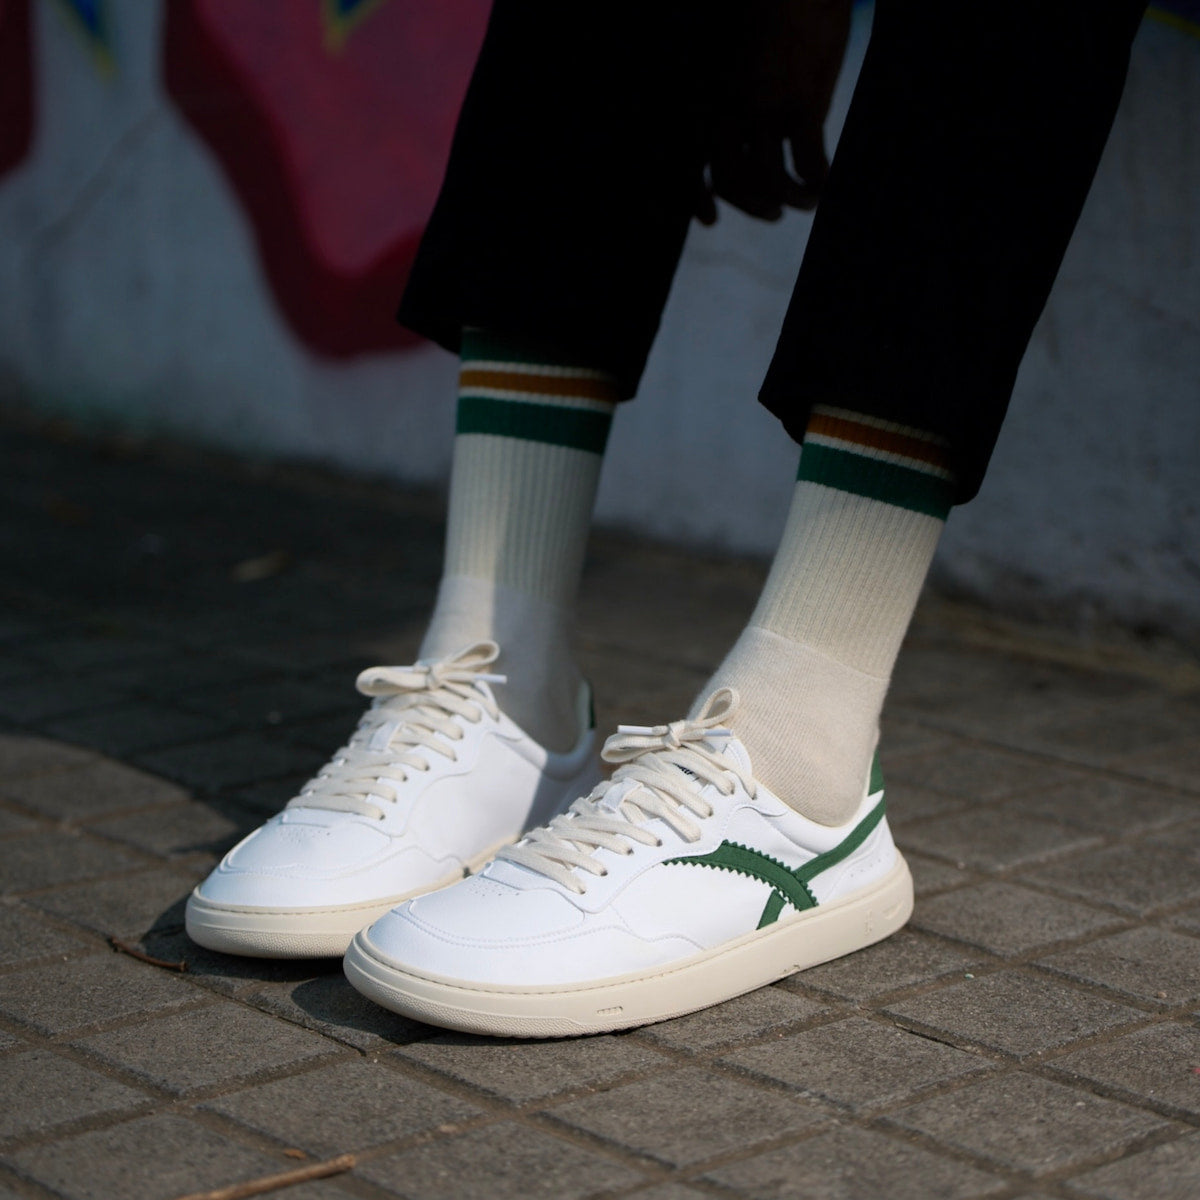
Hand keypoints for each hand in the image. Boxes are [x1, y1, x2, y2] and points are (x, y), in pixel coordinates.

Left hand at [694, 0, 851, 224]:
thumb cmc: (758, 14)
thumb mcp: (718, 58)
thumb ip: (715, 98)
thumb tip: (723, 141)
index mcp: (702, 96)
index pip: (685, 161)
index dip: (693, 199)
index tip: (710, 221)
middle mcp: (727, 107)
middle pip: (729, 180)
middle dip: (751, 205)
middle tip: (773, 213)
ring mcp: (764, 108)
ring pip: (769, 180)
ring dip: (789, 198)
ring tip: (804, 200)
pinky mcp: (803, 104)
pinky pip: (808, 164)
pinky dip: (816, 182)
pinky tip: (822, 184)